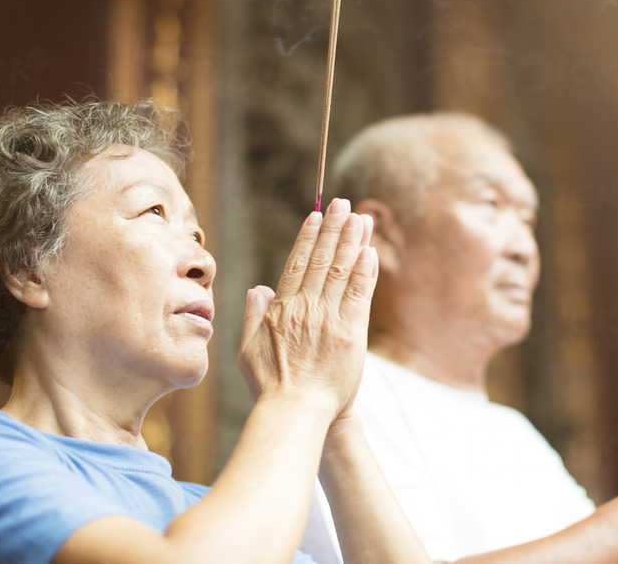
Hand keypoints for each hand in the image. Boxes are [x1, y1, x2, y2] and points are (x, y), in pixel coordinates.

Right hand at [237, 198, 377, 417]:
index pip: (297, 263)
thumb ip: (252, 316)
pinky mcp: (351, 333)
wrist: (295, 413)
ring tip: (360, 217)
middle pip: (322, 259)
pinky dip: (365, 271)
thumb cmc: (270, 387)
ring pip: (342, 271)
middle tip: (342, 203)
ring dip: (352, 241)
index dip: (308, 237)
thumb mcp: (248, 349)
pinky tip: (370, 251)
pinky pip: (360, 294)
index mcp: (281, 309)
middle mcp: (306, 308)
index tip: (316, 216)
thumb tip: (258, 288)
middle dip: (333, 228)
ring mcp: (329, 319)